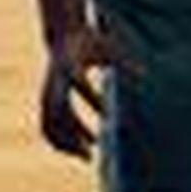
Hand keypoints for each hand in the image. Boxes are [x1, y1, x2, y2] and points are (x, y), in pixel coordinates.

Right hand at [39, 18, 130, 158]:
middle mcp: (55, 82)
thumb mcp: (108, 47)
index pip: (82, 86)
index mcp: (70, 66)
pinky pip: (48, 125)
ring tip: (88, 156)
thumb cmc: (90, 40)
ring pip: (51, 123)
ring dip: (67, 142)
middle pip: (61, 112)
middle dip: (76, 132)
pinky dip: (58, 140)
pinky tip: (75, 151)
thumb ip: (124, 61)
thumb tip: (145, 76)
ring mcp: (47, 92)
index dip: (94, 100)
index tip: (109, 115)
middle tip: (96, 149)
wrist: (62, 35)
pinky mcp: (45, 100)